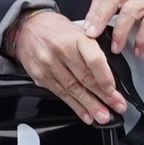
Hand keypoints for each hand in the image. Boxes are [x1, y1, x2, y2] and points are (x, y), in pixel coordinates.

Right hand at [7, 7, 123, 125]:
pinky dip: (75, 106)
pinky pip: (61, 94)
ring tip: (102, 116)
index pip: (93, 58)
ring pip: (73, 89)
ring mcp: (49, 65)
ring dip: (90, 105)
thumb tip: (110, 74)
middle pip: (85, 78)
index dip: (105, 76)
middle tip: (117, 106)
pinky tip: (85, 114)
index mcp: (75, 37)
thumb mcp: (77, 31)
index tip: (113, 89)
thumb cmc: (56, 30)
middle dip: (104, 96)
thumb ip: (92, 49)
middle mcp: (61, 51)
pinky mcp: (41, 77)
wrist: (27, 28)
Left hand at [82, 0, 143, 58]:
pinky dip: (143, 37)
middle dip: (99, 17)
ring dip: (120, 30)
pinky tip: (140, 49)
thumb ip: (133, 17)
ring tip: (117, 48)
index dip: (93, 10)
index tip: (85, 29)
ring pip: (131, 8)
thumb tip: (109, 34)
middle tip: (91, 37)